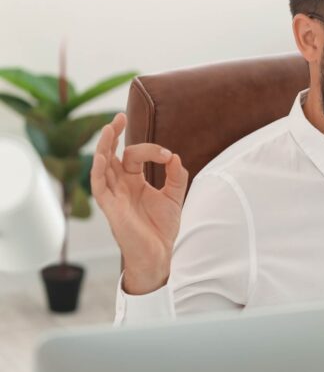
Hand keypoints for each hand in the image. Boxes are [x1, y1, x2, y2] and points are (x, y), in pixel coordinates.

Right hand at [90, 112, 188, 293]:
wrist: (159, 254)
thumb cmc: (161, 228)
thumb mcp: (174, 196)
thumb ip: (176, 176)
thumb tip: (175, 156)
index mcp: (133, 182)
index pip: (134, 156)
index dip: (151, 150)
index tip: (168, 156)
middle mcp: (120, 186)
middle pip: (111, 155)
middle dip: (113, 135)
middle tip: (118, 117)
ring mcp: (113, 196)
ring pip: (101, 167)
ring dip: (104, 147)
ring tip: (108, 128)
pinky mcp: (111, 209)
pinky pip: (99, 187)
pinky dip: (99, 171)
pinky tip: (103, 156)